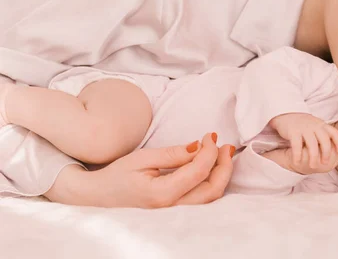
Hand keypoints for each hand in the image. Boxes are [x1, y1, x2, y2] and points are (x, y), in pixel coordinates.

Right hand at [45, 133, 233, 207]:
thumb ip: (173, 154)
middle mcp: (171, 209)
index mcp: (161, 195)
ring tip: (223, 154)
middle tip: (225, 145)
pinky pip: (202, 201)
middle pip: (212, 190)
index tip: (210, 136)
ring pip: (210, 198)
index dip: (210, 152)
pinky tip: (213, 168)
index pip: (198, 172)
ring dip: (221, 175)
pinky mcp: (176, 214)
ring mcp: (174, 215)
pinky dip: (213, 183)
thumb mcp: (143, 159)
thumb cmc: (117, 176)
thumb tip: (199, 146)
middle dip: (224, 166)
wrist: (98, 198)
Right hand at [269, 113, 337, 169]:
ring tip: (313, 166)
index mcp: (322, 125)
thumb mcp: (317, 127)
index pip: (334, 133)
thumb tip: (337, 150)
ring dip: (313, 156)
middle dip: (326, 153)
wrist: (286, 114)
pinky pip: (296, 144)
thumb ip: (325, 135)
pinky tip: (297, 162)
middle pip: (324, 140)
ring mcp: (304, 128)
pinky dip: (297, 154)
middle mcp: (314, 125)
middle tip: (325, 163)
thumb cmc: (304, 125)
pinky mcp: (293, 131)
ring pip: (312, 144)